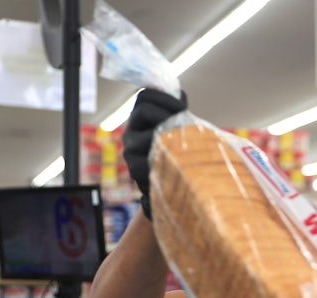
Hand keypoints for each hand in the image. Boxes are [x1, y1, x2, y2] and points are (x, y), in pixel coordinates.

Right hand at [122, 88, 187, 218]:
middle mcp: (130, 130)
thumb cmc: (177, 152)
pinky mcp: (134, 168)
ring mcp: (129, 149)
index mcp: (139, 117)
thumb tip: (179, 94)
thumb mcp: (177, 128)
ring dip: (170, 136)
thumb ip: (177, 110)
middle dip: (169, 114)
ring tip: (184, 142)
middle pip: (144, 110)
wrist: (171, 184)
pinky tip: (177, 160)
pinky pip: (151, 157)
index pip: (145, 95)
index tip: (183, 107)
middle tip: (186, 123)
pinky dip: (168, 156)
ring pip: (150, 133)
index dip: (165, 97)